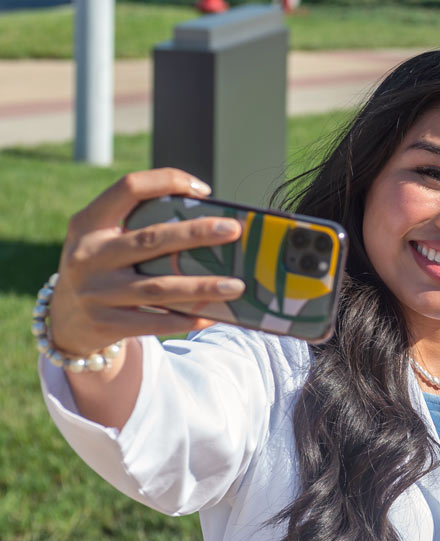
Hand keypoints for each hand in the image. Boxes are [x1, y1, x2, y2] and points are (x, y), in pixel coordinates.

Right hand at [48, 168, 244, 359]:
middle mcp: (88, 254)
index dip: (166, 181)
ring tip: (236, 285)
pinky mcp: (106, 323)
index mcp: (88, 223)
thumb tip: (209, 223)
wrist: (65, 320)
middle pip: (151, 240)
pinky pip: (154, 321)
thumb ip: (139, 228)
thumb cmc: (102, 267)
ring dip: (201, 286)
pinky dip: (186, 318)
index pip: (128, 188)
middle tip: (233, 230)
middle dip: (196, 233)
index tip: (203, 190)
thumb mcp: (103, 240)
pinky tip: (213, 315)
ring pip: (158, 287)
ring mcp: (95, 291)